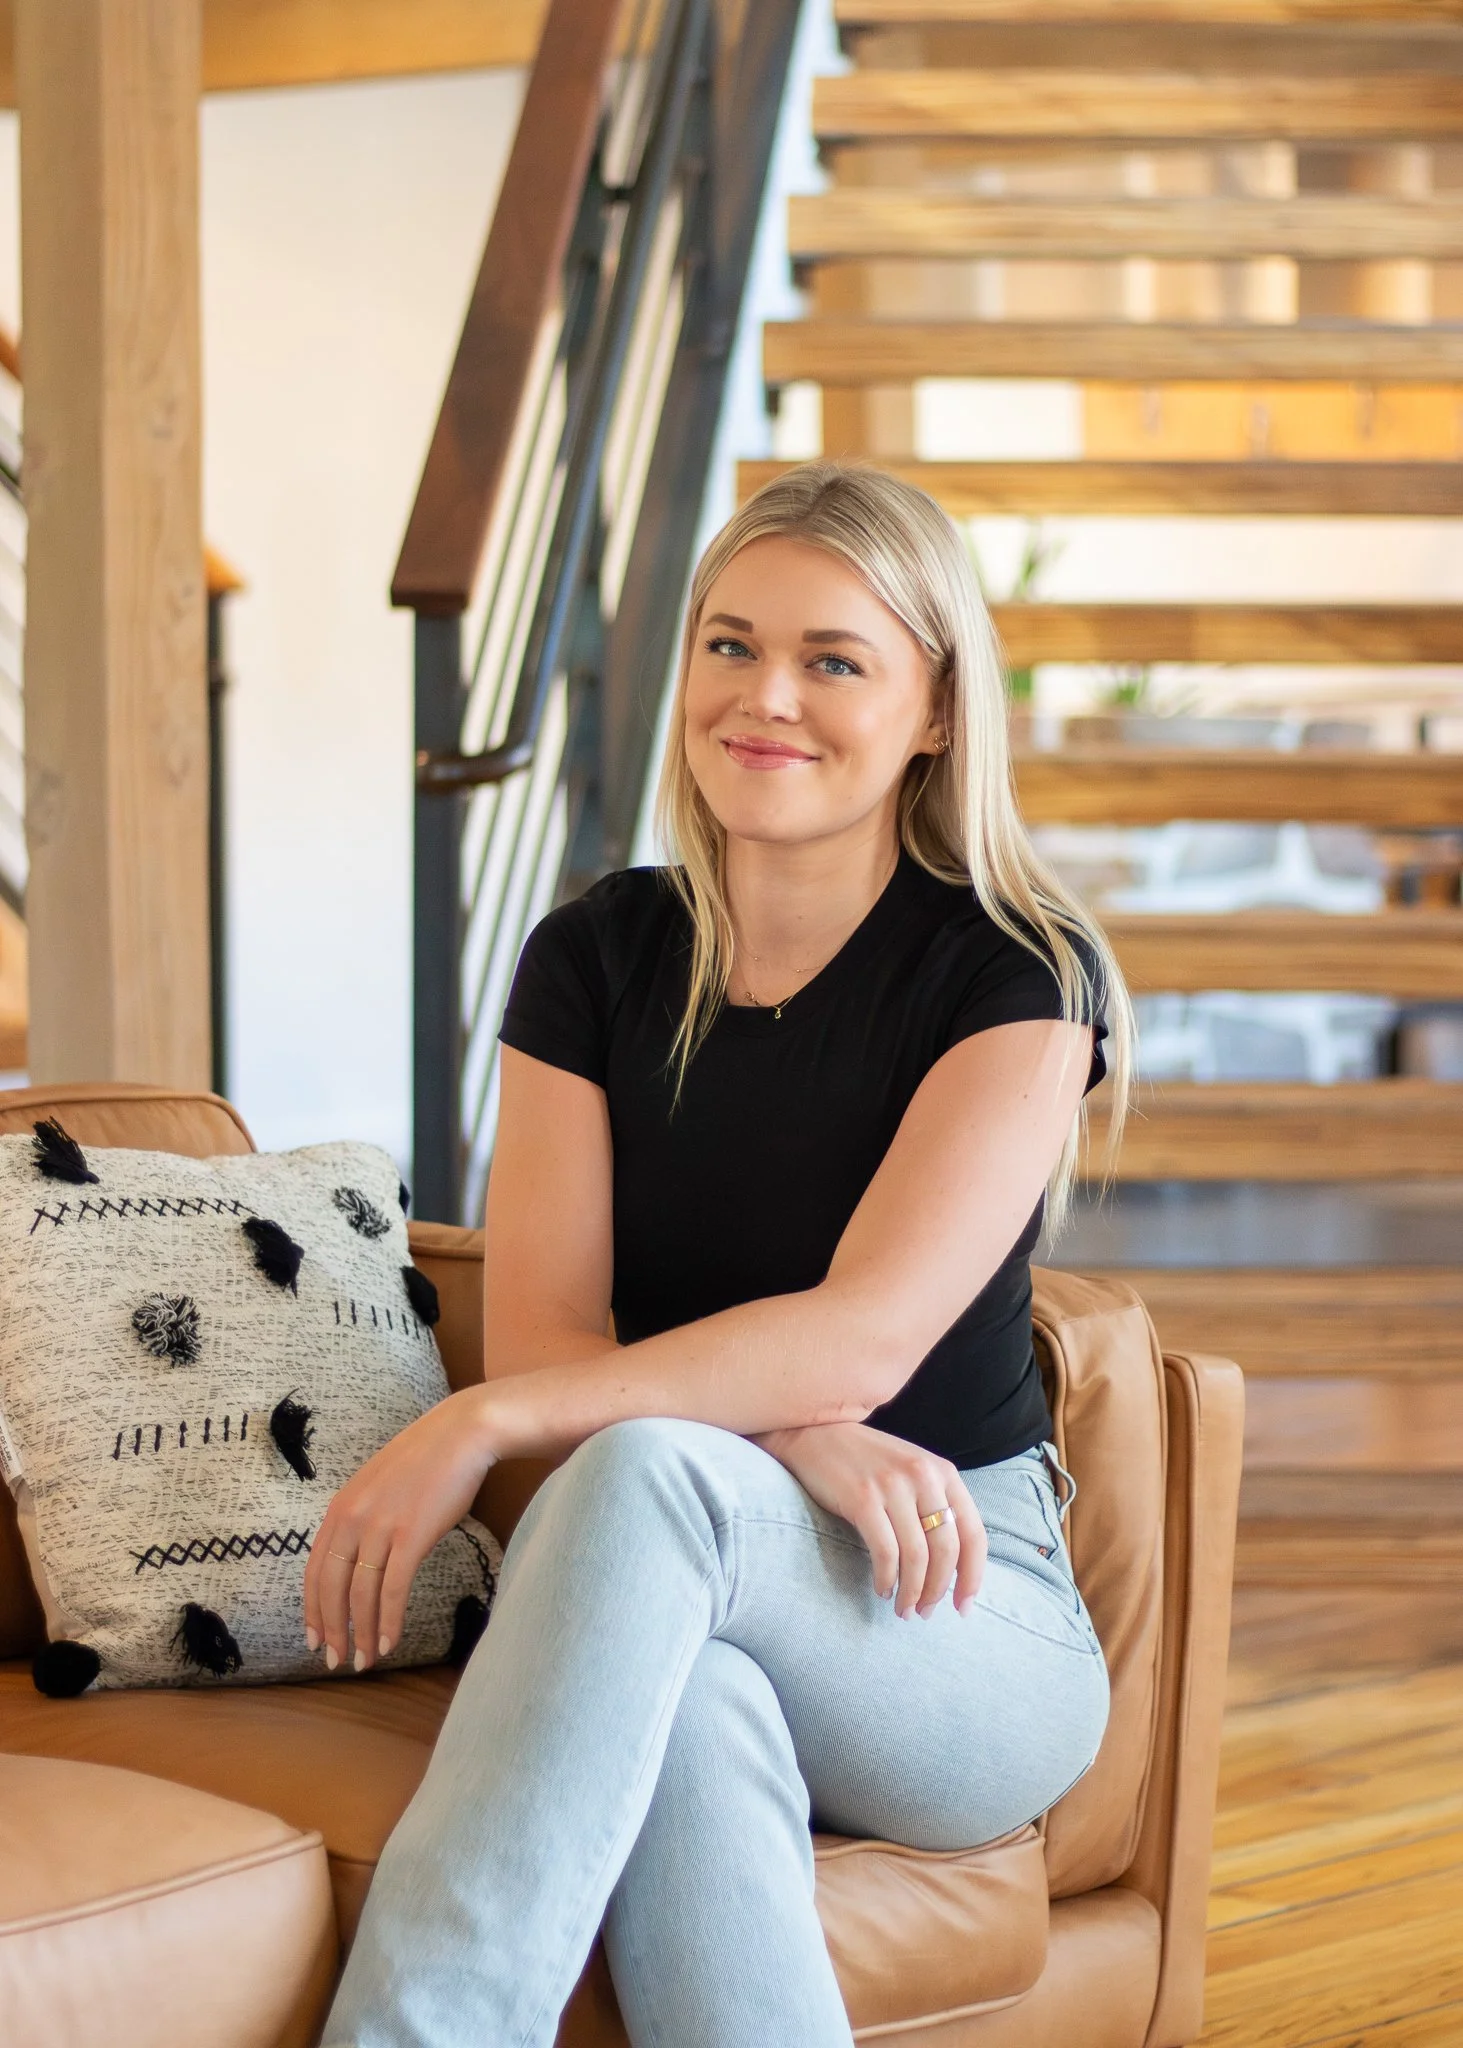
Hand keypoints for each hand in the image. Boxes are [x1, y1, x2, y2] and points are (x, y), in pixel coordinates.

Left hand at [303, 1385, 498, 1671]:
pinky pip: (393, 1590)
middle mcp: (352, 1519)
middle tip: (336, 1661)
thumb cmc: (427, 1460)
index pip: (315, 1570)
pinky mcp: (411, 1536)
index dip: (313, 1609)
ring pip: (361, 1595)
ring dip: (362, 1634)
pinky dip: (390, 1621)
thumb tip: (358, 1558)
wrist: (462, 1434)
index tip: (314, 1638)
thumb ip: (362, 1518)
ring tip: (366, 1660)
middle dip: (332, 1630)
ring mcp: (380, 1527)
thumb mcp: (378, 1486)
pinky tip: (391, 1642)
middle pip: (332, 1588)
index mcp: (340, 1508)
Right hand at [758, 1422, 985, 1618]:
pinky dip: (886, 1580)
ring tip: (903, 1609)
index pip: (973, 1533)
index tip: (963, 1606)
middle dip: (938, 1590)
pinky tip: (881, 1589)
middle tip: (926, 1613)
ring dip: (912, 1592)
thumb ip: (935, 1505)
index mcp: (943, 1472)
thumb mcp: (911, 1472)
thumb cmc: (865, 1461)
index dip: (973, 1576)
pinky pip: (885, 1553)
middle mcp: (923, 1476)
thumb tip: (952, 1566)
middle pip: (946, 1550)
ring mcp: (892, 1486)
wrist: (813, 1433)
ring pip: (917, 1556)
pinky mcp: (862, 1499)